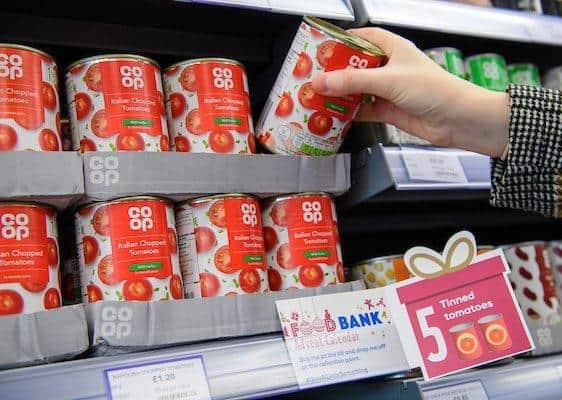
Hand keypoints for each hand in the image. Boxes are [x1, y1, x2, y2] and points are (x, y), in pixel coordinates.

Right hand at [311, 28, 508, 157]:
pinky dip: (349, 114)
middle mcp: (390, 68)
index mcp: (393, 48)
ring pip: (356, 90)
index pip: (363, 37)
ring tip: (317, 97)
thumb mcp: (389, 80)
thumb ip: (353, 81)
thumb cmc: (435, 90)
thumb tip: (323, 81)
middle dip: (335, 72)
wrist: (457, 120)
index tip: (321, 48)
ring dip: (340, 95)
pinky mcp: (388, 110)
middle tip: (313, 76)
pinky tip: (335, 116)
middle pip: (355, 66)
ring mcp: (388, 90)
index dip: (343, 41)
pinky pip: (362, 110)